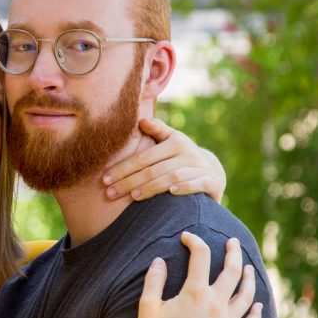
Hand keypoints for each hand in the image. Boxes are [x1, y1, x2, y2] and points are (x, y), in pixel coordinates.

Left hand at [101, 117, 225, 201]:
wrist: (212, 171)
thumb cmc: (182, 156)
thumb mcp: (171, 141)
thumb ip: (157, 131)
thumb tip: (140, 120)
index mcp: (175, 143)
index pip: (143, 157)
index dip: (123, 168)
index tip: (105, 179)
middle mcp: (188, 153)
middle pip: (154, 169)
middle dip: (130, 182)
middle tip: (111, 193)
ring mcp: (200, 167)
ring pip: (172, 177)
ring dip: (152, 187)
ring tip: (134, 196)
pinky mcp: (211, 181)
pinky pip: (197, 184)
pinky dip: (185, 187)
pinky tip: (170, 193)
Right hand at [136, 232, 261, 317]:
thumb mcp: (147, 306)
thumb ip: (154, 280)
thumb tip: (158, 260)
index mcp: (195, 292)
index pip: (200, 255)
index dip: (194, 241)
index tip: (188, 237)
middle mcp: (216, 304)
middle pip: (232, 270)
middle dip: (233, 252)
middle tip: (233, 243)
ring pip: (246, 295)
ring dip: (249, 278)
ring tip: (248, 269)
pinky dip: (256, 314)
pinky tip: (258, 306)